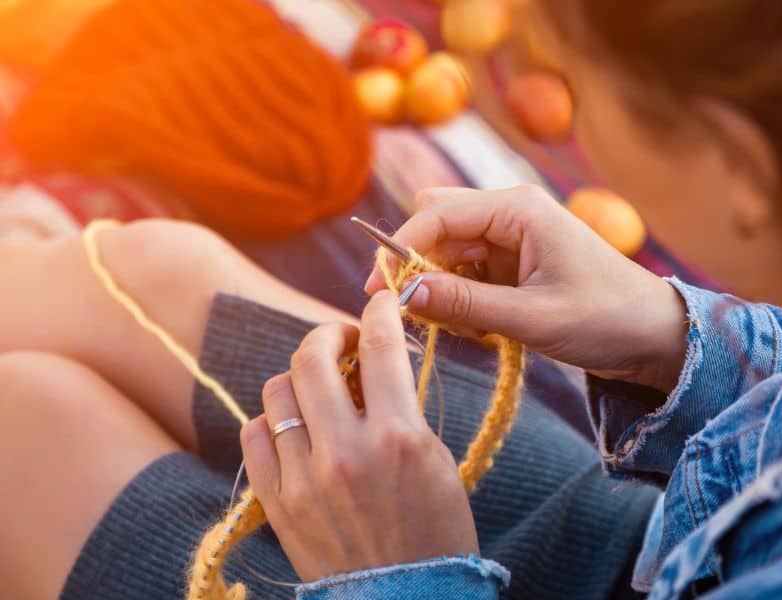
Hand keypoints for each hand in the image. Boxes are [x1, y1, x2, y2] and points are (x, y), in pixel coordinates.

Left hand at [240, 290, 477, 581]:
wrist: (406, 599)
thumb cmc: (434, 530)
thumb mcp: (436, 459)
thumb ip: (401, 405)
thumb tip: (373, 362)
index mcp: (398, 438)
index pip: (380, 346)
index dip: (379, 309)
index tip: (381, 301)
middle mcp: (346, 451)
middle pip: (314, 356)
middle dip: (330, 333)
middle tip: (344, 340)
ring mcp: (304, 478)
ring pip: (278, 389)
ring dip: (301, 377)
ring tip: (319, 388)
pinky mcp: (276, 502)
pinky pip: (254, 434)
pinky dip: (274, 419)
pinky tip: (295, 426)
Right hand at [365, 185, 686, 392]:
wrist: (653, 335)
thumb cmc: (606, 319)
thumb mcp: (531, 317)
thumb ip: (464, 304)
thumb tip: (403, 294)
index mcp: (517, 208)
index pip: (436, 213)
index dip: (399, 249)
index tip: (378, 291)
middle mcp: (509, 213)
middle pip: (435, 224)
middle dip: (421, 268)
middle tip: (426, 313)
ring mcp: (509, 237)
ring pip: (446, 252)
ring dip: (445, 290)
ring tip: (476, 328)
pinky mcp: (511, 261)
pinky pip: (465, 273)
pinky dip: (463, 300)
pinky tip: (488, 327)